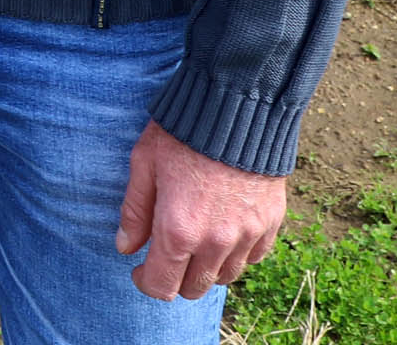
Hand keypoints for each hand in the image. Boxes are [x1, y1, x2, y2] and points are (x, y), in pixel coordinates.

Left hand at [117, 121, 286, 298]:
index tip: (139, 268)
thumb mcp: (144, 164)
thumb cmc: (182, 132)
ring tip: (193, 243)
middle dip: (175, 279)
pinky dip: (237, 254)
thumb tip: (125, 247)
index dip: (145, 282)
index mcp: (179, 230)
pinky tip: (223, 233)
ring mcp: (248, 235)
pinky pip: (254, 257)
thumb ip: (135, 211)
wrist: (238, 110)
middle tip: (164, 256)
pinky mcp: (271, 223)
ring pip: (225, 276)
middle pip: (194, 288)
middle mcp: (216, 242)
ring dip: (206, 268)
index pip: (162, 285)